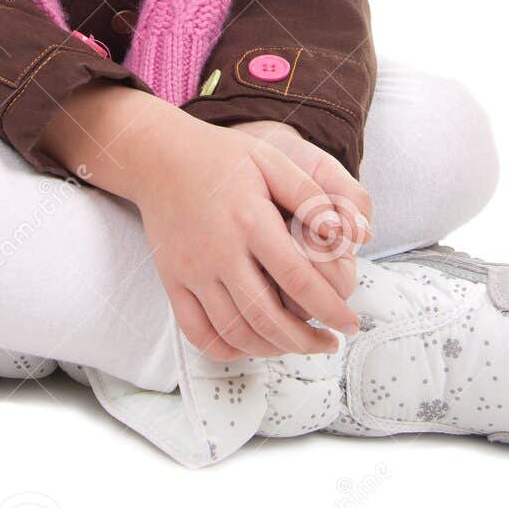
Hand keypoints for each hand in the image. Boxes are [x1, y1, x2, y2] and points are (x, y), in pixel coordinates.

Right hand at [129, 114, 363, 363]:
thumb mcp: (272, 160)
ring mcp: (192, 271)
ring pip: (235, 332)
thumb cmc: (223, 158)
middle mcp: (219, 252)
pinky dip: (227, 350)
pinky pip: (198, 333)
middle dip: (305, 341)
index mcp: (250, 221)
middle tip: (329, 344)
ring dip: (272, 349)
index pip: (298, 279)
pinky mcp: (172, 282)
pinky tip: (251, 345)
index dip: (330, 308)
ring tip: (297, 345)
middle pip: (267, 317)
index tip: (349, 322)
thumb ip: (309, 196)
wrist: (159, 157)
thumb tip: (343, 234)